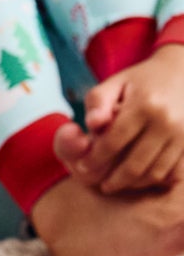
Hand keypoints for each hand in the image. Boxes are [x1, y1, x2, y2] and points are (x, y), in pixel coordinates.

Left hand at [64, 49, 183, 194]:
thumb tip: (92, 125)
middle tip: (102, 185)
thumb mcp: (116, 83)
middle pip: (134, 166)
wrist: (183, 71)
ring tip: (119, 182)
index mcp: (144, 105)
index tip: (83, 167)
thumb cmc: (142, 81)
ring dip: (133, 184)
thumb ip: (97, 102)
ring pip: (153, 174)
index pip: (112, 144)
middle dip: (113, 181)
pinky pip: (173, 173)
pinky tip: (141, 177)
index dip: (94, 160)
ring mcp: (183, 133)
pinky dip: (155, 180)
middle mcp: (166, 121)